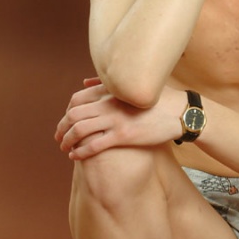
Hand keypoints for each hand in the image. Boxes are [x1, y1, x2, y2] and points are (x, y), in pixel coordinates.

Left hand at [55, 80, 184, 159]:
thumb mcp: (132, 86)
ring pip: (80, 129)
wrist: (180, 112)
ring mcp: (116, 119)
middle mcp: (109, 103)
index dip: (66, 112)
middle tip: (58, 137)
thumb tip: (84, 82)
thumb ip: (107, 85)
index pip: (77, 99)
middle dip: (61, 127)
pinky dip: (80, 151)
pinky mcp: (123, 135)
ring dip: (67, 140)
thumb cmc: (159, 100)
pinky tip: (75, 156)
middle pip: (73, 114)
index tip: (65, 122)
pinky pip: (94, 145)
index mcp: (111, 91)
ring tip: (64, 147)